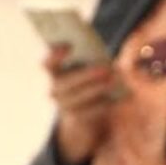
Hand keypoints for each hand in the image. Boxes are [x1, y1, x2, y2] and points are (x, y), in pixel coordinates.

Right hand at [44, 45, 118, 164]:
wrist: (85, 112)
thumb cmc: (89, 80)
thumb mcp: (88, 67)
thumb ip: (91, 58)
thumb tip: (108, 51)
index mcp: (55, 72)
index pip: (48, 63)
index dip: (55, 54)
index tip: (70, 45)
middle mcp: (55, 89)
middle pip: (66, 82)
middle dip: (86, 75)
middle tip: (106, 68)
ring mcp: (64, 106)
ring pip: (77, 98)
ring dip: (96, 89)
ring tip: (113, 82)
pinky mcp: (77, 119)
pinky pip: (88, 112)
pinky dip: (102, 104)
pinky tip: (116, 98)